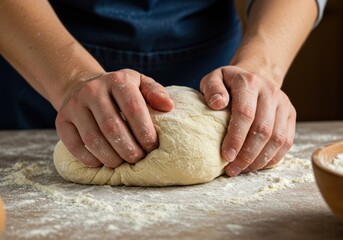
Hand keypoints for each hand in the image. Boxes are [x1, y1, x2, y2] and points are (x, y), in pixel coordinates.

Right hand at [55, 69, 173, 167]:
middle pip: (112, 127)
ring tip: (122, 163)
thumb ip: (155, 92)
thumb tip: (168, 106)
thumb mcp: (139, 83)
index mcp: (117, 81)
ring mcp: (74, 106)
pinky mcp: (62, 120)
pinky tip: (102, 162)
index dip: (144, 131)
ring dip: (110, 157)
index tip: (153, 147)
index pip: (133, 108)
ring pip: (93, 139)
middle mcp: (93, 91)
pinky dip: (89, 159)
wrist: (83, 85)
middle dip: (128, 149)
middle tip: (138, 159)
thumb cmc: (119, 90)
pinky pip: (74, 145)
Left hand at [200, 66, 295, 176]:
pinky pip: (286, 142)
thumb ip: (212, 88)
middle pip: (263, 130)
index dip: (236, 138)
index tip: (226, 156)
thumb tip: (217, 104)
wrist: (255, 76)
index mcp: (249, 83)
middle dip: (247, 155)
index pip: (245, 113)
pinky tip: (256, 165)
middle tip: (232, 169)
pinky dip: (272, 158)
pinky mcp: (291, 115)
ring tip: (242, 170)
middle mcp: (270, 92)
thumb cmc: (229, 83)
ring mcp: (284, 104)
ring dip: (259, 159)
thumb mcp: (214, 78)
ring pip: (277, 139)